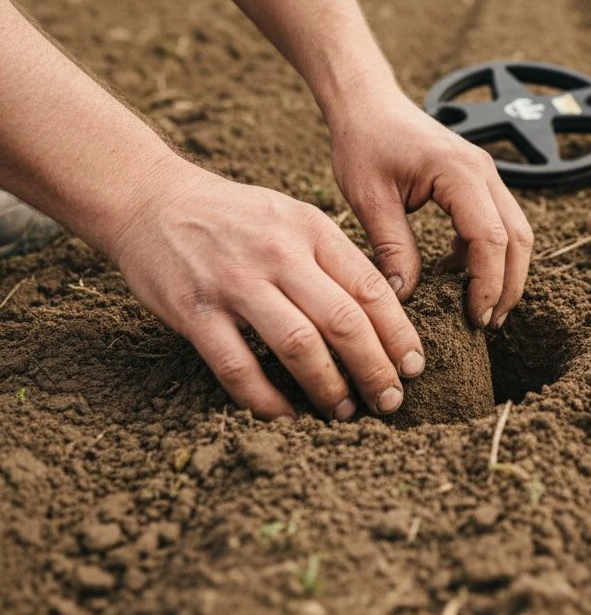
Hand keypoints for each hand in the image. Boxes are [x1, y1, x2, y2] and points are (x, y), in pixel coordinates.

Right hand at [110, 162, 422, 419]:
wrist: (151, 199)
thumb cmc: (235, 217)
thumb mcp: (294, 218)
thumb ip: (334, 258)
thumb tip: (384, 312)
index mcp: (311, 230)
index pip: (372, 289)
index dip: (399, 334)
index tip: (414, 367)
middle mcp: (279, 254)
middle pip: (344, 322)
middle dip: (375, 369)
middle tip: (391, 401)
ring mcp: (236, 284)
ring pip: (299, 347)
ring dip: (329, 388)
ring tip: (346, 411)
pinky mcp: (195, 312)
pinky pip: (238, 367)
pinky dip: (267, 399)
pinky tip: (287, 415)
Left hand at [326, 85, 532, 329]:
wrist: (367, 103)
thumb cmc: (364, 142)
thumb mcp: (370, 199)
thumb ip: (391, 248)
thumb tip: (405, 298)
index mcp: (460, 173)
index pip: (490, 238)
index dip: (488, 284)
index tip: (474, 318)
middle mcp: (484, 171)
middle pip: (517, 238)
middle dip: (508, 285)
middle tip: (486, 323)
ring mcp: (487, 174)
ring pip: (516, 231)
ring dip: (505, 272)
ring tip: (481, 308)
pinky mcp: (479, 180)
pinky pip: (499, 222)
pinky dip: (489, 254)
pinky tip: (458, 275)